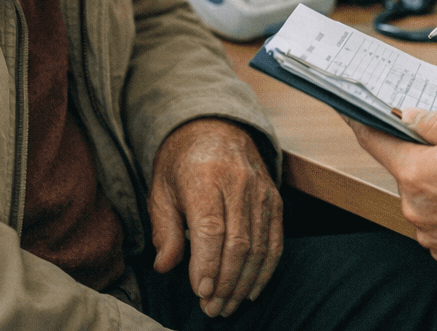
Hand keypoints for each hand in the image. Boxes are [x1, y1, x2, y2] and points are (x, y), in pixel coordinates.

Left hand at [149, 118, 282, 317]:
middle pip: (238, 242)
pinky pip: (275, 240)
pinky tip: (252, 289)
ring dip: (244, 282)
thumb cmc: (181, 163)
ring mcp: (261, 191)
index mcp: (205, 177)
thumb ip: (163, 228)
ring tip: (227, 305)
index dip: (208, 264)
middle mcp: (238, 183)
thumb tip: (165, 265)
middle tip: (211, 309)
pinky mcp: (274, 199)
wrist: (215, 127)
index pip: (212, 228)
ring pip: (259, 246)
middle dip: (226, 282)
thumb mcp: (160, 190)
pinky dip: (266, 270)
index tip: (201, 292)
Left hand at [348, 110, 436, 274]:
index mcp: (416, 174)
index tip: (352, 111)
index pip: (374, 141)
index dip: (363, 121)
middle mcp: (415, 208)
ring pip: (424, 195)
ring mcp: (430, 234)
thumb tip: (405, 116)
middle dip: (427, 155)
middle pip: (405, 169)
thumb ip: (433, 120)